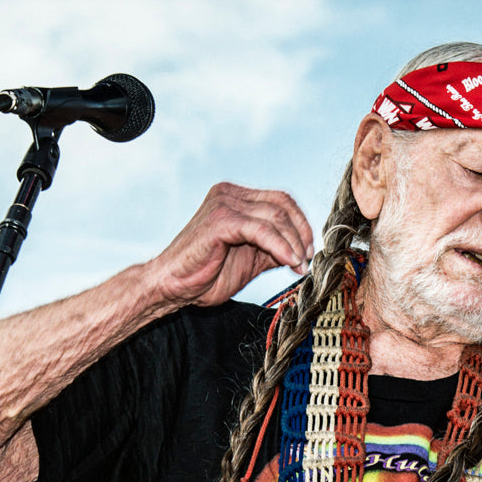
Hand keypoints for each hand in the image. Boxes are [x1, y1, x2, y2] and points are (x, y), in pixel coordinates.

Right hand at [146, 183, 315, 308]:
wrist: (174, 287)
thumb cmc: (206, 274)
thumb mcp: (251, 259)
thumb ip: (273, 249)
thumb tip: (302, 252)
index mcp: (236, 198)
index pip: (281, 200)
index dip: (301, 225)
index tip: (308, 251)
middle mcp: (230, 194)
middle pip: (282, 204)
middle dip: (301, 234)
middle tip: (306, 260)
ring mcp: (224, 203)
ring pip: (276, 217)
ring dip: (294, 243)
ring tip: (298, 266)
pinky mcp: (221, 220)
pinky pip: (262, 230)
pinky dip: (280, 246)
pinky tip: (288, 262)